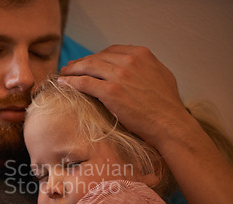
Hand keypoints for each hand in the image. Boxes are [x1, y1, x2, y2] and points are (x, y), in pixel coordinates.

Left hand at [58, 45, 192, 147]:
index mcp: (141, 54)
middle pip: (96, 57)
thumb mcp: (160, 75)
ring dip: (72, 70)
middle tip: (69, 68)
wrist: (169, 124)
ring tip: (64, 75)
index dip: (95, 57)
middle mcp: (130, 60)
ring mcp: (120, 75)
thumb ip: (144, 67)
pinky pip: (84, 83)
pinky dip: (71, 82)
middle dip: (80, 62)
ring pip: (87, 67)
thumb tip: (133, 65)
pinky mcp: (111, 91)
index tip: (86, 63)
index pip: (111, 51)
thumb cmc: (166, 105)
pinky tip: (63, 83)